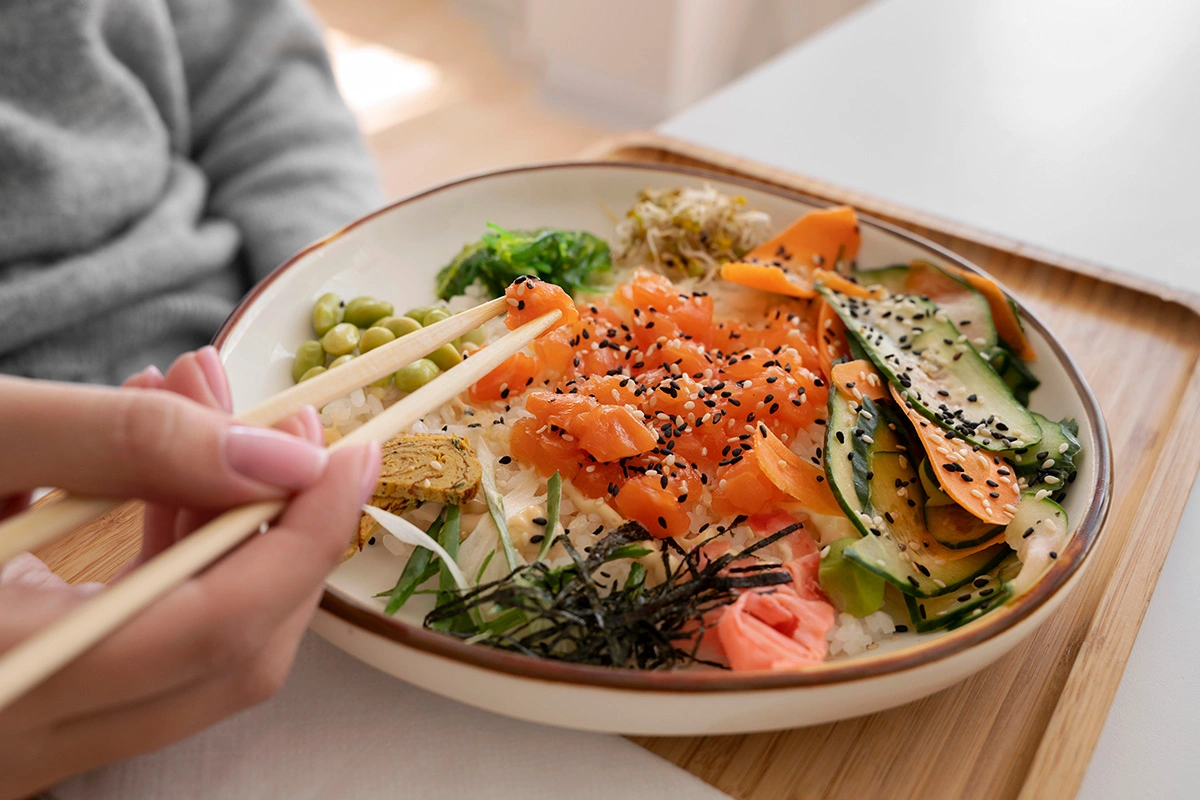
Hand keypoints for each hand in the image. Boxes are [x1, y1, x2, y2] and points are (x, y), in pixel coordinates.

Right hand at [0, 347, 379, 798]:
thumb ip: (124, 442)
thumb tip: (276, 456)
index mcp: (7, 675)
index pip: (218, 625)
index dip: (306, 536)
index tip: (350, 450)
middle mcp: (28, 738)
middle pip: (232, 651)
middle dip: (281, 526)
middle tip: (284, 419)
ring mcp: (33, 742)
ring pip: (198, 652)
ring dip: (229, 530)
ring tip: (208, 410)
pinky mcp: (37, 716)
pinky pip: (150, 649)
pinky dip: (177, 560)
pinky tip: (162, 471)